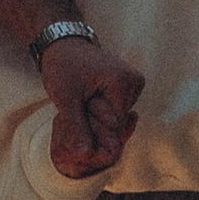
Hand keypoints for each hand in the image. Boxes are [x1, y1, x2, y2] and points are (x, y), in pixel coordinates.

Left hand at [40, 34, 141, 179]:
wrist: (63, 44)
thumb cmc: (63, 66)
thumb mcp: (65, 97)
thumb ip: (76, 126)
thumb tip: (85, 155)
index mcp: (124, 82)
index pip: (114, 126)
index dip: (92, 127)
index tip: (77, 109)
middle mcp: (135, 82)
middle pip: (118, 123)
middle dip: (95, 122)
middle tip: (78, 103)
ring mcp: (134, 83)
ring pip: (117, 119)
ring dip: (97, 118)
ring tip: (82, 99)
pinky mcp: (129, 86)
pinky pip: (117, 111)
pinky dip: (101, 111)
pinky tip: (89, 100)